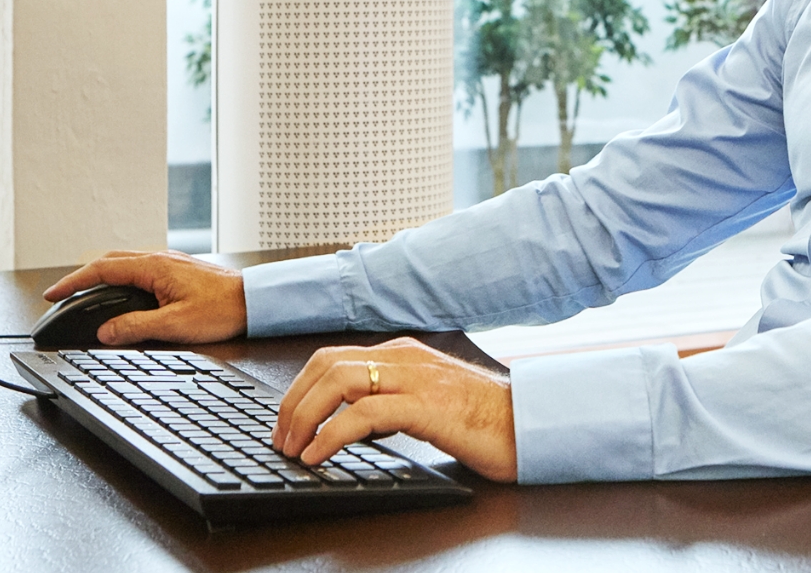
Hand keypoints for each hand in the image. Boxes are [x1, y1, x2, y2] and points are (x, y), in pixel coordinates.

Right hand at [42, 250, 246, 345]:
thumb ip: (136, 327)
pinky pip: (138, 268)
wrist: (255, 300)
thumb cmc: (223, 309)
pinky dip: (119, 277)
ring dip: (100, 275)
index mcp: (154, 267)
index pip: (101, 269)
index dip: (73, 282)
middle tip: (61, 295)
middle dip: (81, 278)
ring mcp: (168, 263)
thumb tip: (105, 332)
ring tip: (84, 294)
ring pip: (123, 263)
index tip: (53, 294)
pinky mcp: (177, 271)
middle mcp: (159, 259)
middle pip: (108, 262)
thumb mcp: (175, 325)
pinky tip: (120, 292)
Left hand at [271, 337, 516, 483]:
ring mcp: (415, 379)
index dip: (299, 389)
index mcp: (404, 355)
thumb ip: (393, 402)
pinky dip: (330, 434)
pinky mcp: (426, 406)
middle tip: (281, 439)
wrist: (529, 426)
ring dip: (303, 417)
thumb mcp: (429, 402)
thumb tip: (351, 423)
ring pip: (338, 381)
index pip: (334, 358)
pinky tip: (319, 455)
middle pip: (326, 365)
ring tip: (293, 448)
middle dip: (292, 403)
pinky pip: (363, 415)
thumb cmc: (486, 420)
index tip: (286, 422)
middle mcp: (405, 359)